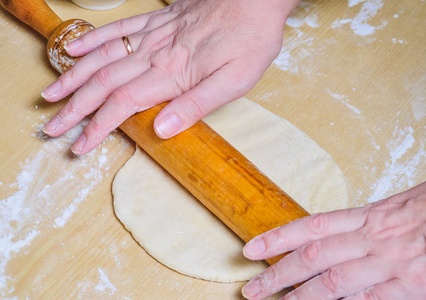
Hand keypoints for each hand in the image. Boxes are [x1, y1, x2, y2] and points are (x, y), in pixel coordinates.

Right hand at [41, 0, 298, 154]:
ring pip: (102, 58)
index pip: (123, 105)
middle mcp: (154, 54)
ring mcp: (152, 34)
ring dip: (73, 77)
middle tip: (52, 126)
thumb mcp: (235, 81)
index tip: (79, 145)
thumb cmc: (250, 40)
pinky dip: (92, 39)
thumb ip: (196, 105)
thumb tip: (161, 129)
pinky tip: (75, 47)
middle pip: (103, 84)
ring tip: (52, 94)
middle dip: (74, 108)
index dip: (98, 127)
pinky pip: (117, 29)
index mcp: (171, 74)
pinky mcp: (157, 20)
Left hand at [242, 176, 425, 298]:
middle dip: (277, 273)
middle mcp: (371, 239)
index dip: (278, 238)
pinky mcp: (410, 286)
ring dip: (300, 297)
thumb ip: (378, 218)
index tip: (252, 248)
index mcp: (370, 216)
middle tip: (251, 288)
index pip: (311, 226)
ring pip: (332, 283)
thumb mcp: (407, 201)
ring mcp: (388, 264)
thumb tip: (359, 225)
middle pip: (312, 257)